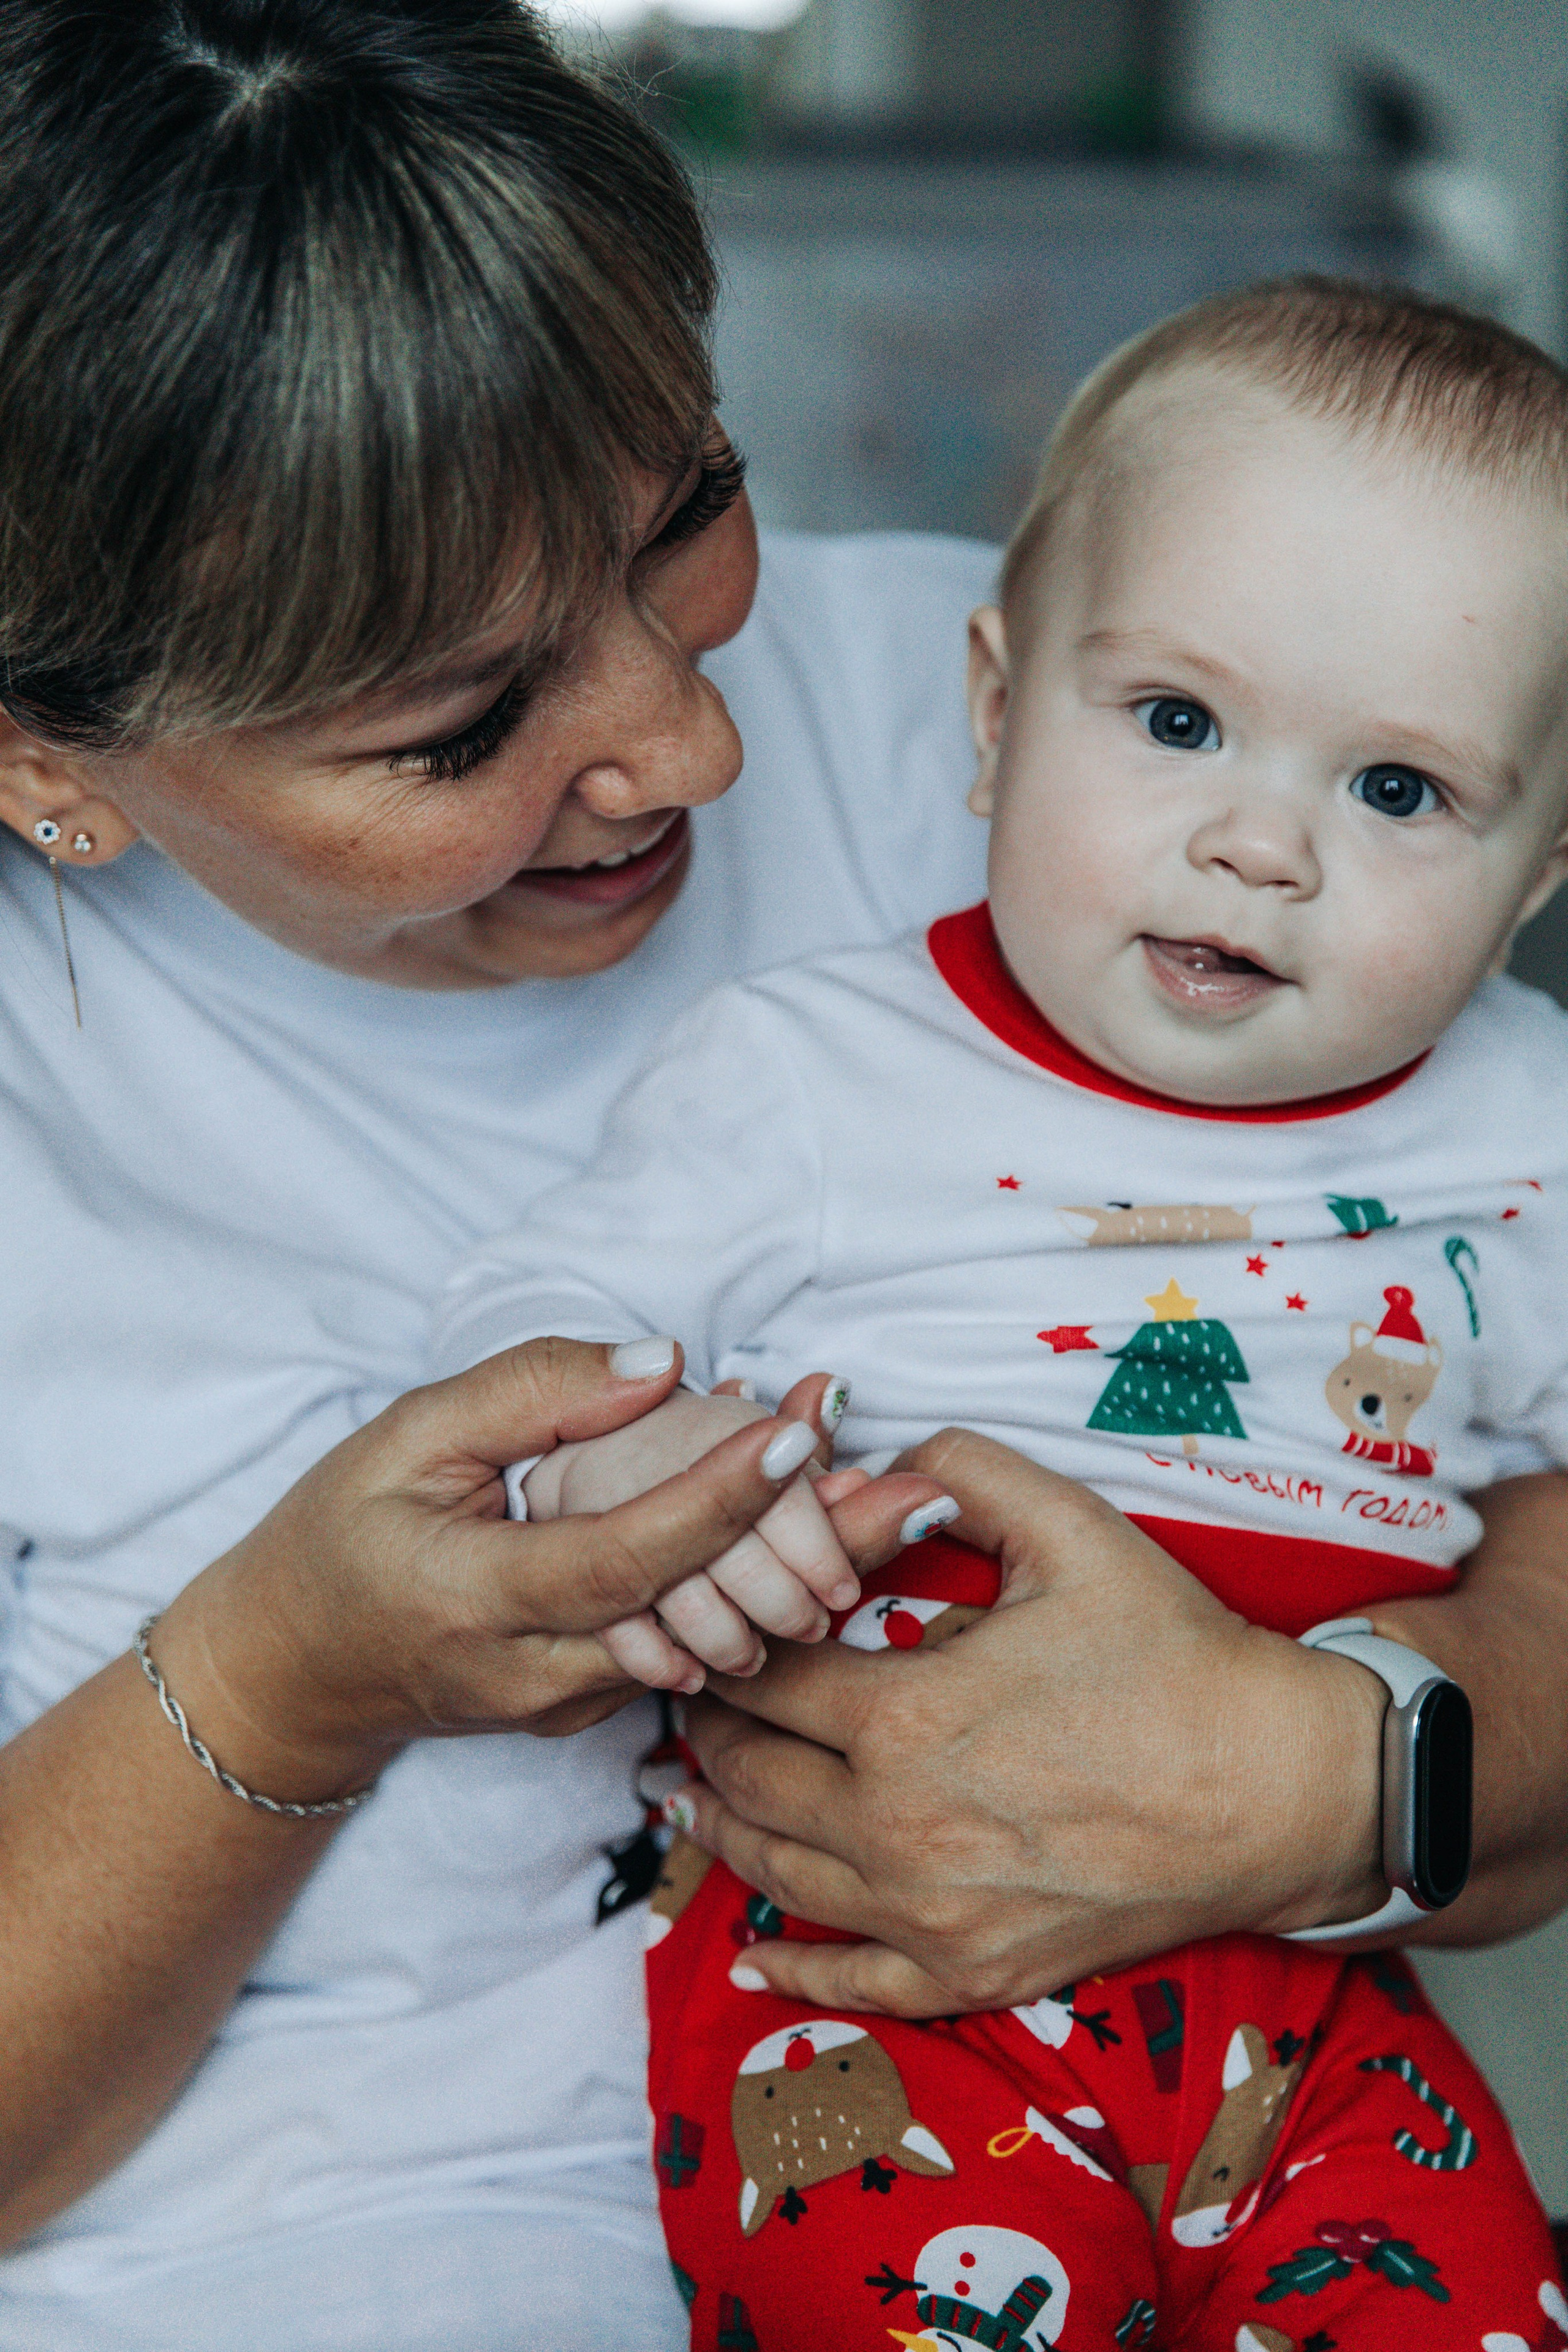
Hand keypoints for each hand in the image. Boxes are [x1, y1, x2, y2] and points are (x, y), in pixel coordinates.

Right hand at [150, 1339, 935, 1800]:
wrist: (300, 1670)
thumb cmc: (343, 1532)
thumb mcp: (408, 1436)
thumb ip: (530, 1392)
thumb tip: (664, 1362)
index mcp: (474, 1596)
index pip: (621, 1553)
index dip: (716, 1498)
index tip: (799, 1434)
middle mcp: (535, 1672)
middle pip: (696, 1614)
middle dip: (807, 1550)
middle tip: (911, 1488)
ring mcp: (572, 1705)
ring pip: (712, 1642)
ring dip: (800, 1573)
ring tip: (894, 1500)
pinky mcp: (597, 1710)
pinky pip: (693, 1647)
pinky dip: (754, 1589)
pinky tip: (814, 1528)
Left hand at [674, 1430, 1386, 2015]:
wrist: (1285, 1789)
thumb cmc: (1179, 1659)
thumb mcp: (1072, 1530)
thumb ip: (960, 1471)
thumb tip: (875, 1456)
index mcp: (905, 1718)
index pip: (766, 1680)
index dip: (726, 1647)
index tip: (711, 1627)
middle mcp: (898, 1829)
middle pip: (750, 1780)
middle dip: (709, 1734)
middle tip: (690, 1702)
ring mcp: (933, 1916)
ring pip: (778, 1874)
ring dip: (720, 1831)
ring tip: (688, 1800)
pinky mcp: (975, 1974)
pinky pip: (851, 1981)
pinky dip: (789, 1967)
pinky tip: (751, 1952)